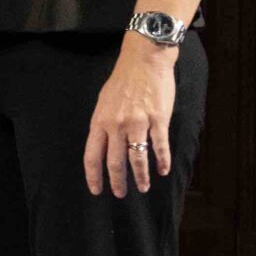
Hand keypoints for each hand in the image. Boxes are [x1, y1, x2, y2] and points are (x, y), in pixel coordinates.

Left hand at [84, 36, 177, 196]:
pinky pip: (159, 145)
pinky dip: (162, 160)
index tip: (96, 190)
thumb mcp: (103, 103)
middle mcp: (116, 125)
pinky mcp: (158, 119)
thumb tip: (104, 146)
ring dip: (141, 176)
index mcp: (99, 122)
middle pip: (115, 161)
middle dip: (118, 182)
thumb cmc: (123, 81)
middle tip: (120, 194)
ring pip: (138, 158)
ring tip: (143, 188)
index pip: (92, 155)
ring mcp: (138, 123)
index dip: (93, 176)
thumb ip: (103, 125)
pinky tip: (163, 170)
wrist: (144, 61)